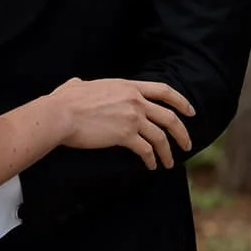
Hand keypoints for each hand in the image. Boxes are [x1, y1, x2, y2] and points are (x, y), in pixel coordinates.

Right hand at [51, 79, 193, 170]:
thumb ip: (82, 85)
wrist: (61, 114)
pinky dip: (151, 159)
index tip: (190, 112)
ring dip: (168, 152)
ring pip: (161, 137)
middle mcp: (135, 100)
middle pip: (169, 117)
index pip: (163, 90)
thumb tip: (76, 84)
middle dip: (182, 133)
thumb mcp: (77, 86)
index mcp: (128, 86)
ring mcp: (132, 118)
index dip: (181, 101)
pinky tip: (151, 166)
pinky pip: (146, 150)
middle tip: (187, 144)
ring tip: (169, 164)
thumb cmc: (64, 101)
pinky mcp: (125, 135)